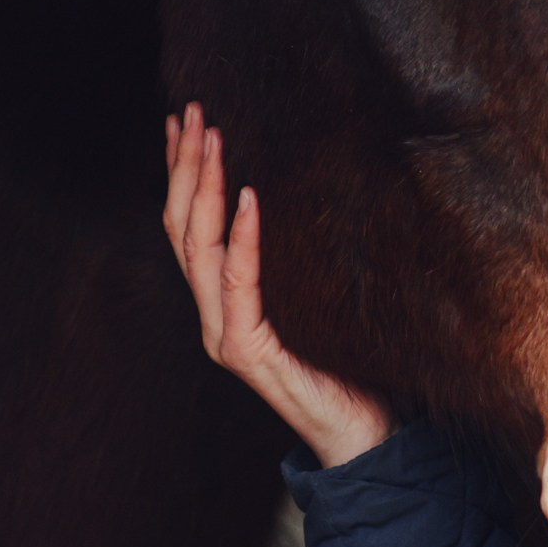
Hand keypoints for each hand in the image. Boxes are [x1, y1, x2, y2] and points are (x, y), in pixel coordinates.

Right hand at [163, 104, 392, 467]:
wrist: (364, 434)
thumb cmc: (348, 364)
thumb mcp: (318, 295)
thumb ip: (297, 257)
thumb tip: (307, 188)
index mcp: (225, 303)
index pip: (190, 226)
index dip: (183, 173)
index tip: (184, 121)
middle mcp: (215, 317)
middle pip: (183, 229)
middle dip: (186, 166)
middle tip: (194, 113)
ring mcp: (226, 335)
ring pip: (199, 250)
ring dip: (206, 188)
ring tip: (214, 139)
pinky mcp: (249, 352)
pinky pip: (239, 285)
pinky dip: (242, 238)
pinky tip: (249, 199)